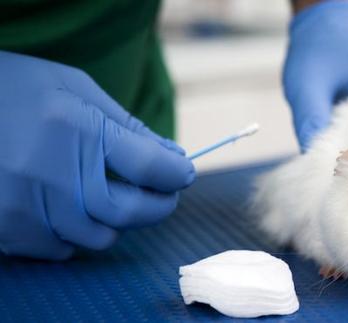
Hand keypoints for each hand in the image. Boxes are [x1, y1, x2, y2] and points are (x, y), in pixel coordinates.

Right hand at [0, 51, 194, 259]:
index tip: (183, 174)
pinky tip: (69, 209)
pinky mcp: (5, 227)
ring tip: (110, 197)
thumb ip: (127, 126)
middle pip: (128, 212)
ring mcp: (24, 205)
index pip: (149, 166)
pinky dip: (75, 234)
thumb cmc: (16, 88)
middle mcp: (51, 171)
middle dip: (158, 206)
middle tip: (164, 195)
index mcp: (76, 128)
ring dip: (115, 221)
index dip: (176, 173)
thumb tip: (173, 157)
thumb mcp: (76, 89)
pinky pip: (61, 249)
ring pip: (98, 237)